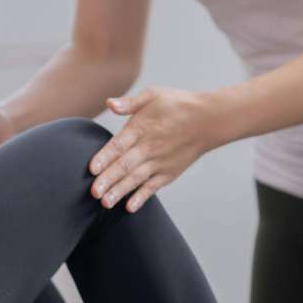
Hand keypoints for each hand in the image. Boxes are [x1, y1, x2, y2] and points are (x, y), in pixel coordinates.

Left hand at [93, 86, 223, 210]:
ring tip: (105, 203)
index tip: (92, 169)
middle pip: (124, 166)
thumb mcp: (154, 95)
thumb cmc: (178, 105)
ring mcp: (159, 162)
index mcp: (141, 129)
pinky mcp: (168, 173)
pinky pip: (152, 187)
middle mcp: (149, 148)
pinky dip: (142, 197)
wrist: (211, 120)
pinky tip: (130, 207)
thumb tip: (109, 103)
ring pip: (136, 179)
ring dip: (120, 192)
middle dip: (108, 180)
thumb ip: (130, 102)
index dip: (105, 157)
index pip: (119, 145)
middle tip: (93, 192)